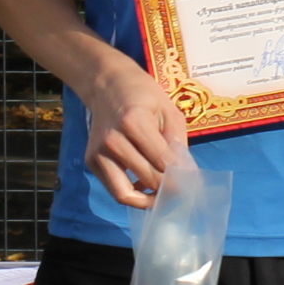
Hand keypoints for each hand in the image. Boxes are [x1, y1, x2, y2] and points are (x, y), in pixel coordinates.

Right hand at [77, 61, 188, 209]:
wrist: (107, 85)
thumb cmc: (142, 95)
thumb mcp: (168, 110)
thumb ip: (177, 143)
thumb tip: (185, 174)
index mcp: (134, 122)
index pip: (162, 162)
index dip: (180, 176)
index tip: (192, 182)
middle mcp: (113, 140)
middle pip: (147, 179)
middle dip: (168, 188)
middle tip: (181, 190)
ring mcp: (98, 153)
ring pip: (125, 194)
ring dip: (147, 199)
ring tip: (162, 195)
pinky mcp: (91, 161)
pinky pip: (114, 189)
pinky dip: (132, 193)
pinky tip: (144, 185)